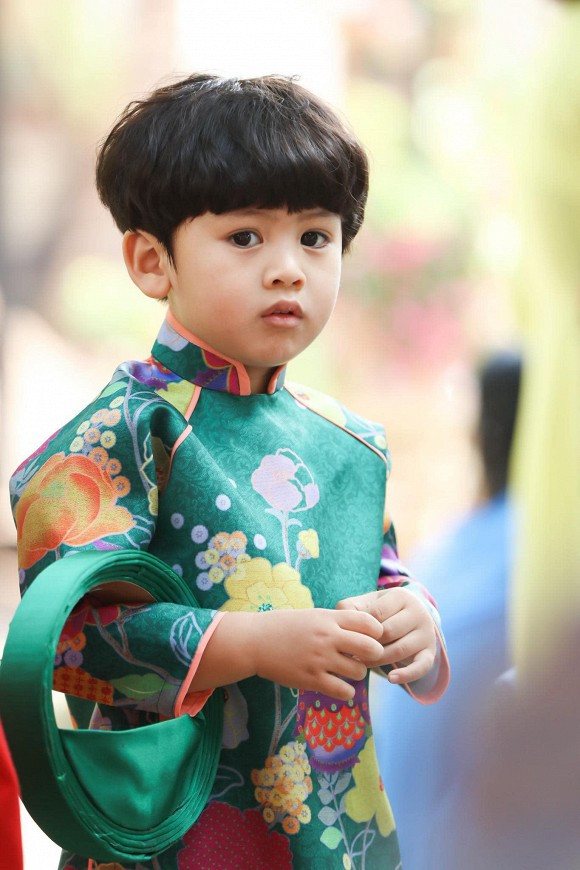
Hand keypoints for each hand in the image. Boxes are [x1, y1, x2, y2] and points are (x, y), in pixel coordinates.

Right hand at [250, 608, 383, 699]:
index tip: (372, 638)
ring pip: (359, 671)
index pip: (369, 622)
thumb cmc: (283, 626)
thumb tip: (362, 629)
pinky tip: (339, 687)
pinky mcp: (311, 679)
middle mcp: (328, 637)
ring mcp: (320, 659)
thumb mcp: (312, 615)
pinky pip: (343, 691)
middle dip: (373, 655)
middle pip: (371, 648)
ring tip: (347, 671)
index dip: (376, 632)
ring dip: (357, 673)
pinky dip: (346, 691)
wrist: (254, 641)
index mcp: (329, 618)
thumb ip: (335, 621)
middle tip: (364, 658)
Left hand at [336, 588, 436, 684]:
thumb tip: (342, 619)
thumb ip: (351, 606)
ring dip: (378, 660)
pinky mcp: (430, 653)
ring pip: (400, 650)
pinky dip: (406, 675)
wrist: (411, 618)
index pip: (377, 613)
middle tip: (351, 653)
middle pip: (388, 632)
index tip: (347, 636)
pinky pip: (421, 666)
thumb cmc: (382, 611)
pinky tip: (390, 679)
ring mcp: (426, 633)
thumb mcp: (369, 603)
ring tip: (361, 664)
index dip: (360, 627)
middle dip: (368, 644)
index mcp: (401, 596)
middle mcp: (418, 613)